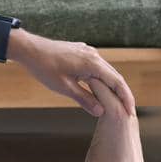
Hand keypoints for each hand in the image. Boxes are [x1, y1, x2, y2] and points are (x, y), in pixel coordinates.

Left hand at [9, 31, 136, 116]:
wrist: (29, 49)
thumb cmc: (44, 68)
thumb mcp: (64, 87)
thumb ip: (84, 99)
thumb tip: (101, 112)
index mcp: (92, 63)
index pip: (117, 82)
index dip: (126, 98)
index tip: (131, 112)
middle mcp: (94, 55)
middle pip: (115, 76)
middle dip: (122, 94)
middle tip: (128, 112)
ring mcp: (88, 52)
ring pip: (106, 71)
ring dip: (113, 87)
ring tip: (118, 104)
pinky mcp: (81, 52)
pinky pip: (97, 67)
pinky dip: (102, 80)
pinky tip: (101, 90)